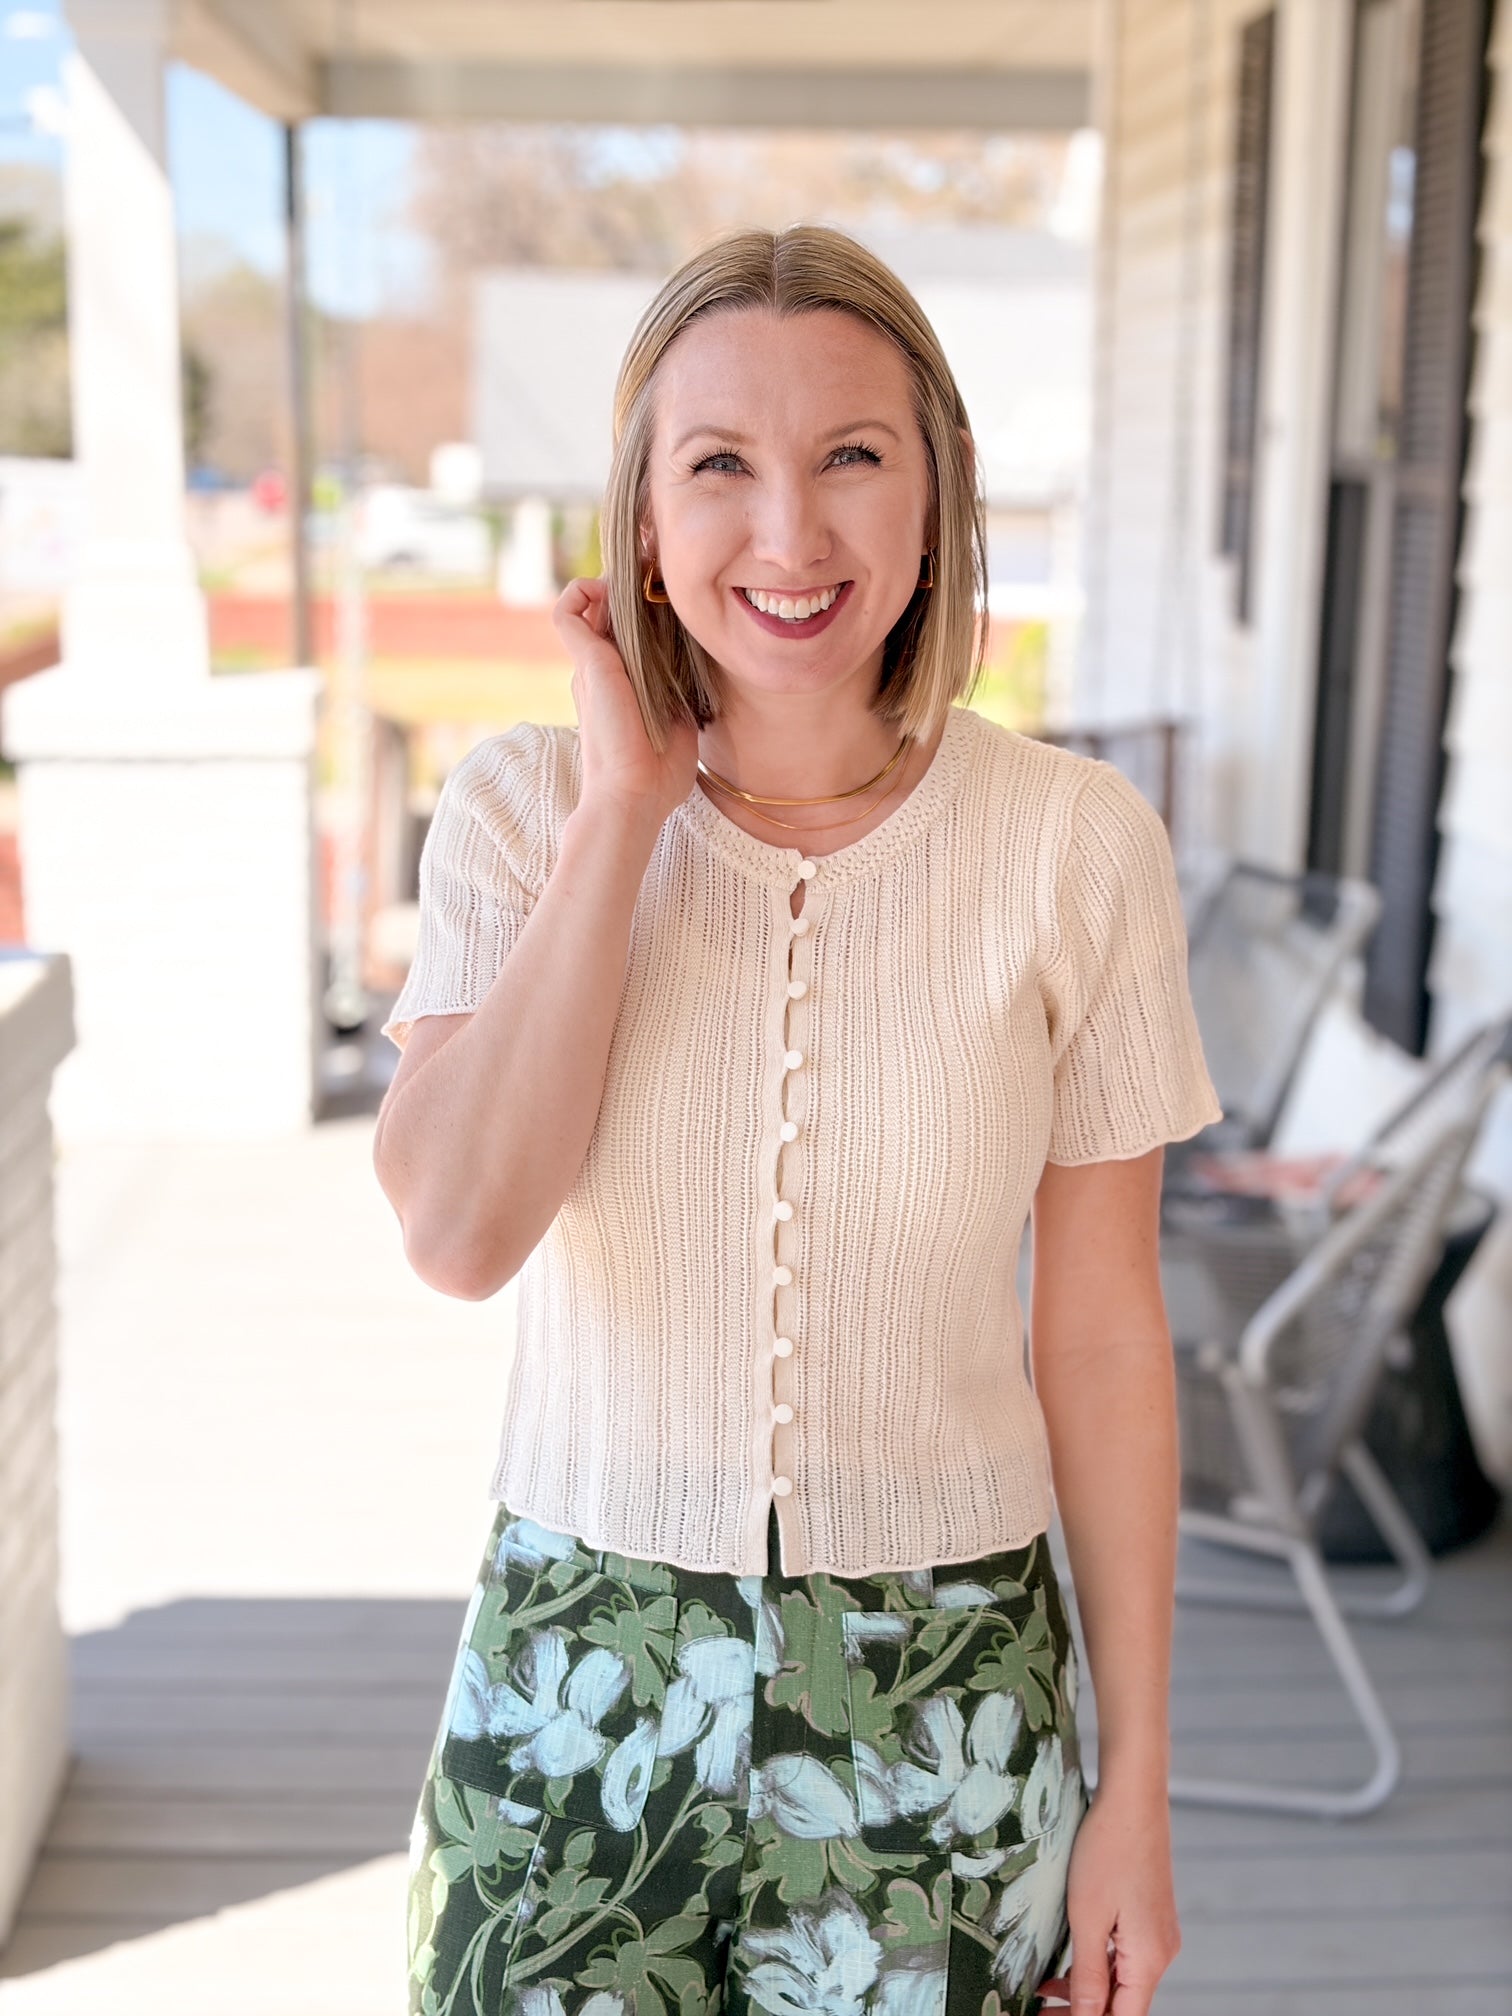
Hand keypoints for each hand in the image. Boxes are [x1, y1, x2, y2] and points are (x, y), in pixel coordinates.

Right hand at [553, 576, 698, 827]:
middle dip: (632, 589)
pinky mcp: (587, 662)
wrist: (635, 795)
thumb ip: (681, 691)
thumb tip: (701, 668)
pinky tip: (613, 590)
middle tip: (661, 578)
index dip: (641, 607)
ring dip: (612, 586)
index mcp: (619, 685)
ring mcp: (590, 666)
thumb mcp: (679, 718)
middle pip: (607, 610)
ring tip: (643, 582)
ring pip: (588, 604)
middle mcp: (600, 671)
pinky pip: (568, 611)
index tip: (669, 594)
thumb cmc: (658, 773)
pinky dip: (583, 590)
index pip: (624, 631)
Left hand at [1036, 1780, 1180, 2013]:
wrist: (1132, 1797)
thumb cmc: (1108, 1851)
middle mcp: (1161, 1953)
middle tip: (1040, 2011)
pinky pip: (1126, 1957)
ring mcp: (1158, 1933)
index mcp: (1149, 1960)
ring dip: (1088, 1990)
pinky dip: (1099, 1966)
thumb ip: (1089, 1975)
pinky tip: (1071, 1963)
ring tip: (1045, 1991)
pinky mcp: (1151, 1916)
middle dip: (1082, 2012)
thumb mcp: (1088, 1918)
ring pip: (1124, 1981)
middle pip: (1124, 2004)